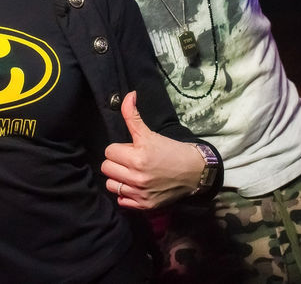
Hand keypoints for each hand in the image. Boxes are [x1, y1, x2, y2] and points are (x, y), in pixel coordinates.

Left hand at [101, 91, 205, 209]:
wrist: (194, 172)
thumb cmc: (171, 150)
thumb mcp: (151, 133)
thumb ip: (133, 116)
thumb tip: (128, 95)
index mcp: (138, 156)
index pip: (109, 151)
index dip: (119, 148)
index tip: (130, 149)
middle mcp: (137, 177)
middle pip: (106, 167)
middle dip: (116, 162)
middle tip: (130, 160)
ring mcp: (140, 193)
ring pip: (110, 184)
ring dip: (118, 178)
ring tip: (130, 173)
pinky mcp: (144, 206)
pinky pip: (121, 200)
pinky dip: (126, 194)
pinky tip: (136, 186)